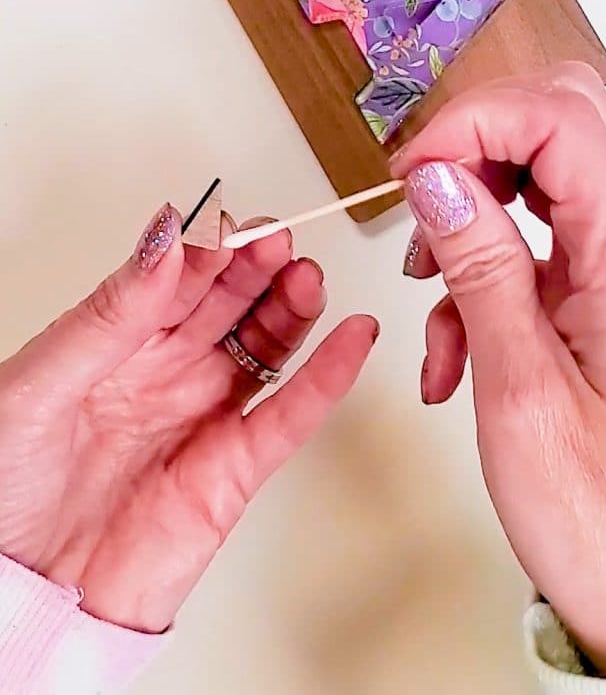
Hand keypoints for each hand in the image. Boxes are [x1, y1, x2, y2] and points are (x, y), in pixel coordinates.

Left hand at [0, 203, 377, 633]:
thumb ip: (112, 313)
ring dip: (293, 308)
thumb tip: (162, 237)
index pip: (177, 278)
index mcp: (114, 343)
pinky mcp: (232, 473)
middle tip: (279, 240)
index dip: (211, 249)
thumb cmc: (5, 492)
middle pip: (229, 302)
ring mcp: (202, 417)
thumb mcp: (41, 385)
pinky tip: (351, 339)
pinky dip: (328, 378)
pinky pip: (289, 418)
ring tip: (308, 276)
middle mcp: (164, 374)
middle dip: (258, 266)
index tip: (234, 225)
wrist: (20, 600)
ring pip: (266, 347)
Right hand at [393, 64, 605, 681]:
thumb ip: (480, 268)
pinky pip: (544, 231)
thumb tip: (437, 177)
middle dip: (475, 144)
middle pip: (563, 117)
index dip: (472, 122)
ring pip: (549, 167)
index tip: (412, 170)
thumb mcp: (519, 393)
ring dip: (476, 205)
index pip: (560, 118)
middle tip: (421, 202)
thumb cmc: (601, 519)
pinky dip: (488, 257)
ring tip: (434, 283)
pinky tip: (457, 331)